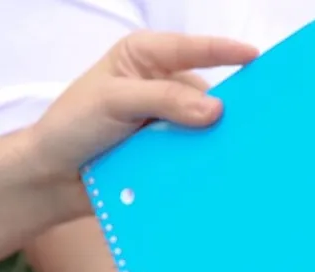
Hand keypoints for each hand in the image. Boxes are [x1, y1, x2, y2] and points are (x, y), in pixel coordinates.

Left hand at [25, 31, 257, 191]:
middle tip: (258, 122)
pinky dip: (209, 163)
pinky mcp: (171, 157)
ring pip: (206, 129)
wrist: (56, 178)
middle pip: (206, 93)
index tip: (255, 57)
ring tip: (245, 154)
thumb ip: (163, 99)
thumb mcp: (114, 101)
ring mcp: (168, 125)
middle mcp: (161, 89)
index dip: (222, 51)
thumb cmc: (75, 126)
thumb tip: (217, 110)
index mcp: (145, 60)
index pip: (189, 49)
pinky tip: (225, 172)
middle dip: (228, 108)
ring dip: (219, 141)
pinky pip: (198, 156)